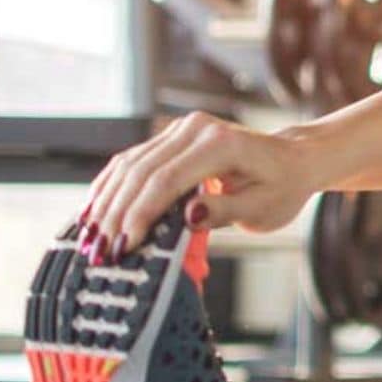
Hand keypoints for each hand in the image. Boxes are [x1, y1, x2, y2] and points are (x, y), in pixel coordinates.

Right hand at [80, 112, 318, 262]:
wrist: (293, 160)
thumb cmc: (282, 188)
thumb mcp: (263, 209)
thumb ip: (225, 211)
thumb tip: (187, 216)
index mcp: (221, 143)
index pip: (167, 180)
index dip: (140, 214)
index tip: (123, 246)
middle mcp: (196, 128)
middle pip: (141, 171)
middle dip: (116, 214)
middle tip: (97, 252)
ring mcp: (182, 129)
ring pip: (130, 164)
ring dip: (106, 203)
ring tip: (88, 240)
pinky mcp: (172, 136)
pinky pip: (133, 160)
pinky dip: (111, 187)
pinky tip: (94, 212)